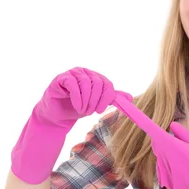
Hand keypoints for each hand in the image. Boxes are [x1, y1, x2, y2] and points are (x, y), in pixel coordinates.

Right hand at [11, 67, 124, 183]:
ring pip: (86, 83)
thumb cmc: (76, 109)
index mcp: (94, 77)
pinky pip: (73, 84)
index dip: (107, 98)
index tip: (100, 110)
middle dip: (96, 100)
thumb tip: (130, 97)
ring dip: (86, 101)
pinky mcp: (60, 78)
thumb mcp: (97, 105)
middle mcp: (84, 72)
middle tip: (90, 111)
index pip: (107, 83)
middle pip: (98, 82)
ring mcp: (71, 74)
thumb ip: (111, 99)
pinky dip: (77, 98)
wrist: (57, 117)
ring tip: (82, 110)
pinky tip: (77, 107)